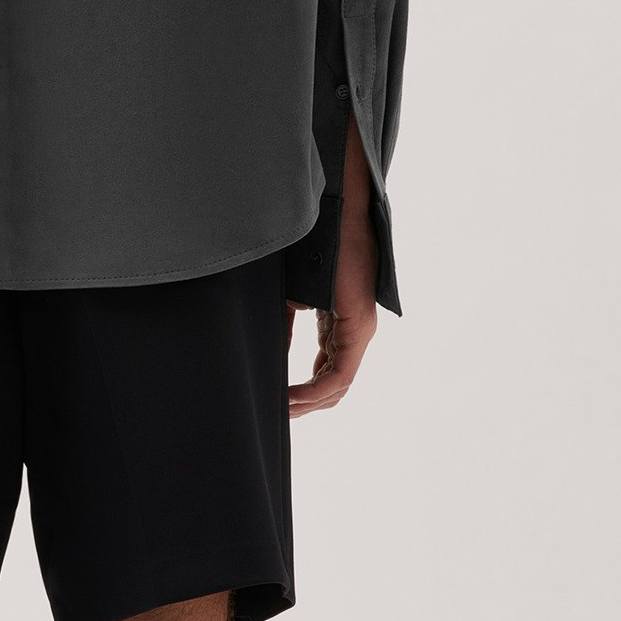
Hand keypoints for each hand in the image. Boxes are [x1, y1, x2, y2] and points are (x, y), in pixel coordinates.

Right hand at [288, 119, 377, 415]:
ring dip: (306, 403)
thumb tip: (261, 352)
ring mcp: (358, 328)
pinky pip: (339, 374)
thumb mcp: (285, 292)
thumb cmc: (308, 239)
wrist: (330, 206)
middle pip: (331, 384)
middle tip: (273, 414)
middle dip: (301, 404)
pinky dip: (314, 391)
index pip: (324, 368)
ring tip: (278, 410)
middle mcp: (352, 328)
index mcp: (337, 319)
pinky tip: (291, 398)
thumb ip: (280, 323)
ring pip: (336, 385)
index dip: (298, 391)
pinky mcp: (358, 324)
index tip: (271, 402)